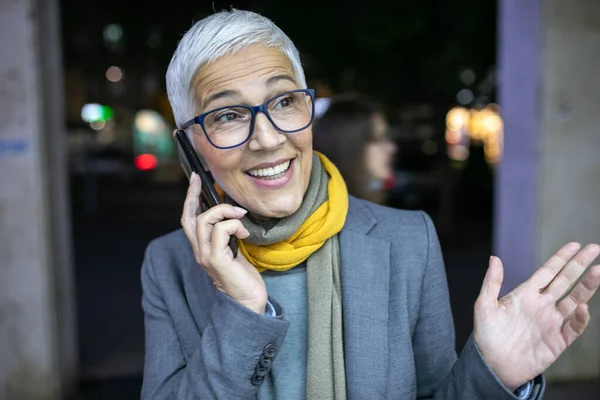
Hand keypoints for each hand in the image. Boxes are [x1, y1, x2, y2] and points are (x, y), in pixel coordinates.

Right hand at [181, 173, 266, 314]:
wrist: (248, 302)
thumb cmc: (243, 278)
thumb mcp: (234, 250)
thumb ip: (228, 235)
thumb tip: (233, 215)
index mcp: (203, 248)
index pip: (189, 220)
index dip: (190, 199)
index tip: (195, 180)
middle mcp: (199, 251)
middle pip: (190, 217)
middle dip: (194, 195)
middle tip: (203, 180)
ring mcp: (206, 256)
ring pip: (205, 220)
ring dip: (225, 212)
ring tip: (240, 216)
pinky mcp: (216, 260)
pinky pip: (221, 231)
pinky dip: (234, 225)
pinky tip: (245, 235)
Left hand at [474, 242, 599, 389]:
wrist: (492, 365)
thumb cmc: (486, 335)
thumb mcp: (484, 306)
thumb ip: (491, 283)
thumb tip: (494, 257)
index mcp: (526, 294)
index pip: (548, 272)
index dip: (561, 258)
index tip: (575, 244)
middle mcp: (542, 305)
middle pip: (565, 281)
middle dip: (580, 265)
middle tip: (594, 248)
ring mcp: (551, 322)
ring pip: (575, 300)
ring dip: (587, 287)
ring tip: (598, 271)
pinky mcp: (557, 341)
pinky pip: (574, 327)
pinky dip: (581, 318)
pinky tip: (584, 306)